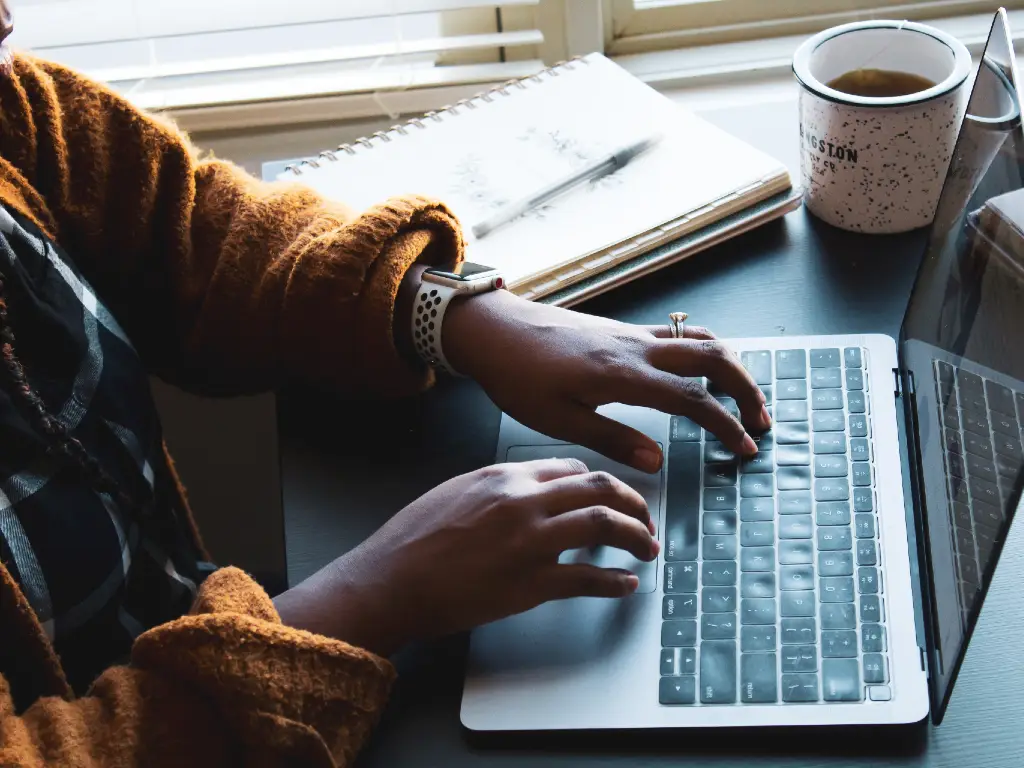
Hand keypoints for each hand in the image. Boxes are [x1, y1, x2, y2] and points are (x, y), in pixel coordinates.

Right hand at [273, 458, 657, 655]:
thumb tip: (531, 491)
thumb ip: (498, 487)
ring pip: (604, 525)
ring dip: (636, 536)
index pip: (572, 468)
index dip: (600, 483)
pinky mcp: (530, 584)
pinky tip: (625, 585)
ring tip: (647, 548)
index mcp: (504, 476)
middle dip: (634, 503)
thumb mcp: (456, 491)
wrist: (390, 580)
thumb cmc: (413, 540)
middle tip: (645, 519)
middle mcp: (523, 501)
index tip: (611, 496)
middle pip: (600, 488)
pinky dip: (615, 582)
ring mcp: (530, 542)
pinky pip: (588, 579)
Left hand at [443, 290, 770, 472]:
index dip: (725, 424)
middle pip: (713, 357)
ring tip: (743, 396)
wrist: (494, 330)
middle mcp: (636, 347)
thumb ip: (612, 440)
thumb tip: (658, 462)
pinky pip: (679, 333)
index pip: (693, 399)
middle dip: (746, 388)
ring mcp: (632, 333)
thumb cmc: (518, 376)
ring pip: (700, 339)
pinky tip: (702, 371)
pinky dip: (705, 351)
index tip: (744, 448)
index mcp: (623, 374)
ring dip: (730, 366)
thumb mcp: (558, 420)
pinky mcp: (622, 329)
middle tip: (760, 421)